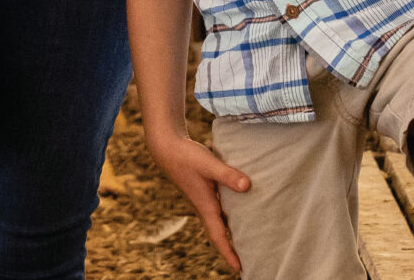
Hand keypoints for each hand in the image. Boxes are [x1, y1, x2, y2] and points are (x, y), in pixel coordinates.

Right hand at [147, 126, 248, 272]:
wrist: (166, 146)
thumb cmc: (186, 156)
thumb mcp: (209, 165)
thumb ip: (227, 175)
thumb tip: (247, 186)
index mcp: (205, 206)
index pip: (219, 236)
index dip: (229, 253)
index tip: (239, 269)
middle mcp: (204, 207)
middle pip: (220, 234)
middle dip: (232, 249)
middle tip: (248, 261)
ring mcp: (203, 199)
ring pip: (219, 222)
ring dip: (231, 233)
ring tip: (247, 240)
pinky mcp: (204, 190)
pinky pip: (219, 210)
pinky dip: (229, 216)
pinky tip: (240, 210)